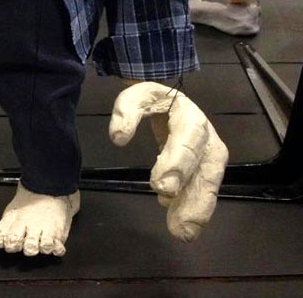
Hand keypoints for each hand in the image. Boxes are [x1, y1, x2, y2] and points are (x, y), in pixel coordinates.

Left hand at [109, 82, 228, 241]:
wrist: (170, 100)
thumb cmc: (153, 100)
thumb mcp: (137, 96)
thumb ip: (126, 111)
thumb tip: (119, 137)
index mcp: (188, 113)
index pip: (188, 136)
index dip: (177, 161)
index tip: (160, 186)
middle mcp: (206, 136)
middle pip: (206, 166)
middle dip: (193, 195)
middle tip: (178, 222)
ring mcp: (209, 154)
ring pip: (208, 183)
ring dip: (196, 209)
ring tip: (182, 232)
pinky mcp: (205, 170)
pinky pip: (204, 190)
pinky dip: (195, 209)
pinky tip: (182, 225)